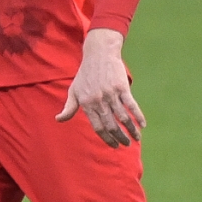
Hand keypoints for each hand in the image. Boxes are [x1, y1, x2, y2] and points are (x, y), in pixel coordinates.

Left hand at [58, 28, 145, 146]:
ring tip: (136, 139)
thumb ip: (68, 107)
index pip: (97, 127)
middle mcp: (98, 100)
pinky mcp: (122, 87)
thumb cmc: (85, 74)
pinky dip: (138, 116)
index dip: (106, 138)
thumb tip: (58, 120)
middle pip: (111, 125)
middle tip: (126, 145)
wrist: (98, 54)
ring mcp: (111, 94)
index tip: (113, 146)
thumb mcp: (73, 91)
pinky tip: (143, 125)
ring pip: (122, 117)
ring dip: (131, 130)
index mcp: (86, 104)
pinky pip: (131, 105)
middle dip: (119, 138)